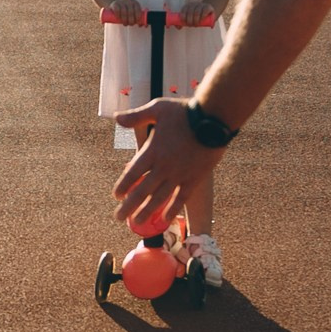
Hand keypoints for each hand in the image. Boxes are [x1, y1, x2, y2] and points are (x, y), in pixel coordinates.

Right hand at [103, 0, 145, 26]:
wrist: (117, 3)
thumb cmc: (127, 10)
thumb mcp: (134, 12)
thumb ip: (139, 18)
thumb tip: (146, 26)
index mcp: (135, 3)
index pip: (138, 10)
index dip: (137, 17)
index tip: (136, 23)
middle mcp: (129, 1)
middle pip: (131, 12)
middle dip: (131, 20)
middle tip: (130, 24)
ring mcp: (122, 2)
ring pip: (124, 12)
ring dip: (124, 20)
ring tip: (125, 24)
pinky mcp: (115, 4)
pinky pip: (117, 10)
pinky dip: (118, 15)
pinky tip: (118, 19)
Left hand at [113, 98, 222, 223]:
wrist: (214, 118)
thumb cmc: (184, 112)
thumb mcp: (158, 108)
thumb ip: (137, 116)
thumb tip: (117, 117)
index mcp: (152, 151)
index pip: (132, 174)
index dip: (123, 186)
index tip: (116, 195)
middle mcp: (164, 166)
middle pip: (142, 191)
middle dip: (129, 206)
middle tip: (118, 217)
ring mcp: (179, 174)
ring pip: (159, 198)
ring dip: (147, 211)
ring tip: (137, 223)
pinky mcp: (194, 178)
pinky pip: (180, 198)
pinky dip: (172, 209)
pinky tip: (164, 219)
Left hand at [180, 0, 215, 26]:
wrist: (208, 12)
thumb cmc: (197, 17)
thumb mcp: (189, 18)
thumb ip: (182, 23)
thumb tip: (178, 28)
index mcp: (188, 6)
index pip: (184, 10)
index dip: (183, 17)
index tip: (185, 23)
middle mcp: (194, 4)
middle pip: (190, 12)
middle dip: (189, 20)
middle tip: (191, 26)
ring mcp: (201, 5)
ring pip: (197, 12)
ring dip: (195, 20)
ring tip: (196, 25)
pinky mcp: (208, 7)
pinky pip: (205, 10)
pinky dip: (202, 16)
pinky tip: (201, 20)